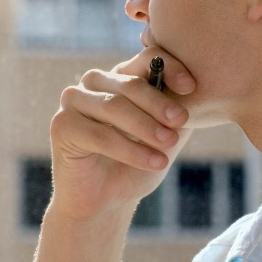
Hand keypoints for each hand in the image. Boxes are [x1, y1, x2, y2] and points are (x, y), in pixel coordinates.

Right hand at [47, 50, 194, 221]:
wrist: (106, 203)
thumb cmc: (136, 166)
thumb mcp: (166, 135)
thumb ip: (178, 112)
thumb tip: (199, 91)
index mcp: (122, 76)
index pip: (148, 59)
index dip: (171, 68)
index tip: (192, 88)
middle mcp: (95, 82)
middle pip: (130, 83)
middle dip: (158, 103)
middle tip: (181, 121)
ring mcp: (74, 101)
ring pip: (114, 107)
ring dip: (145, 127)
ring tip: (169, 145)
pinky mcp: (61, 126)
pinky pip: (100, 134)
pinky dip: (130, 150)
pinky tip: (155, 162)